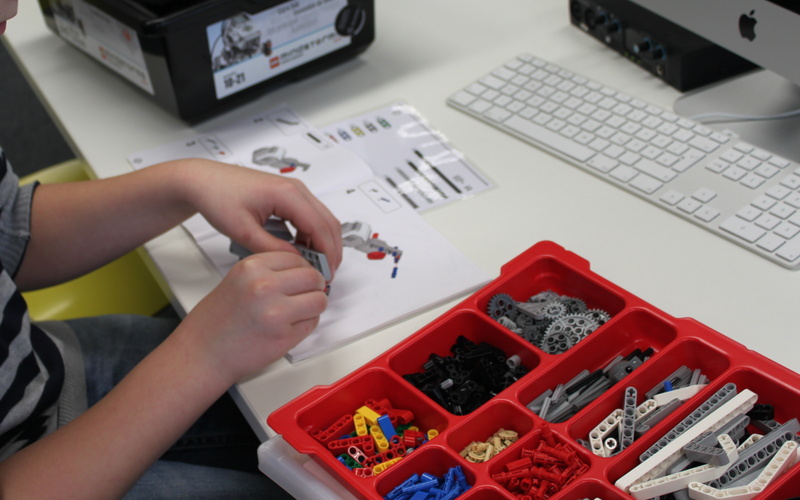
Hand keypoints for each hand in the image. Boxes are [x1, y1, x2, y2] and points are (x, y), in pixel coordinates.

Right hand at [176, 251, 327, 383]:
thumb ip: (268, 272)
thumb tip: (302, 270)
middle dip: (314, 286)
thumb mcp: (237, 280)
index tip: (302, 276)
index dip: (303, 268)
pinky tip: (288, 326)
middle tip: (307, 293)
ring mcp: (276, 312)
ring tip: (298, 311)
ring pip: (319, 300)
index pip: (296, 257)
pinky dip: (306, 324)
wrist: (201, 354)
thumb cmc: (215, 322)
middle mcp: (264, 286)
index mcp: (252, 268)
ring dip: (314, 306)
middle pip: (313, 277)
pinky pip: (312, 323)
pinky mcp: (284, 337)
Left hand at [180, 159, 342, 276]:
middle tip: (327, 274)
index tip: (327, 274)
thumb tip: (295, 262)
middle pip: (328, 222)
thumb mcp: (243, 230)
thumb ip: (272, 248)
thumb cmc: (218, 197)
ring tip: (316, 266)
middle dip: (331, 250)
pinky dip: (313, 234)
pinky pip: (310, 215)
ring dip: (323, 242)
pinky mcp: (288, 194)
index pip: (320, 227)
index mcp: (288, 194)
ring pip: (322, 218)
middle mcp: (296, 189)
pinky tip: (303, 251)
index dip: (327, 254)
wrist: (202, 180)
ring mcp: (293, 190)